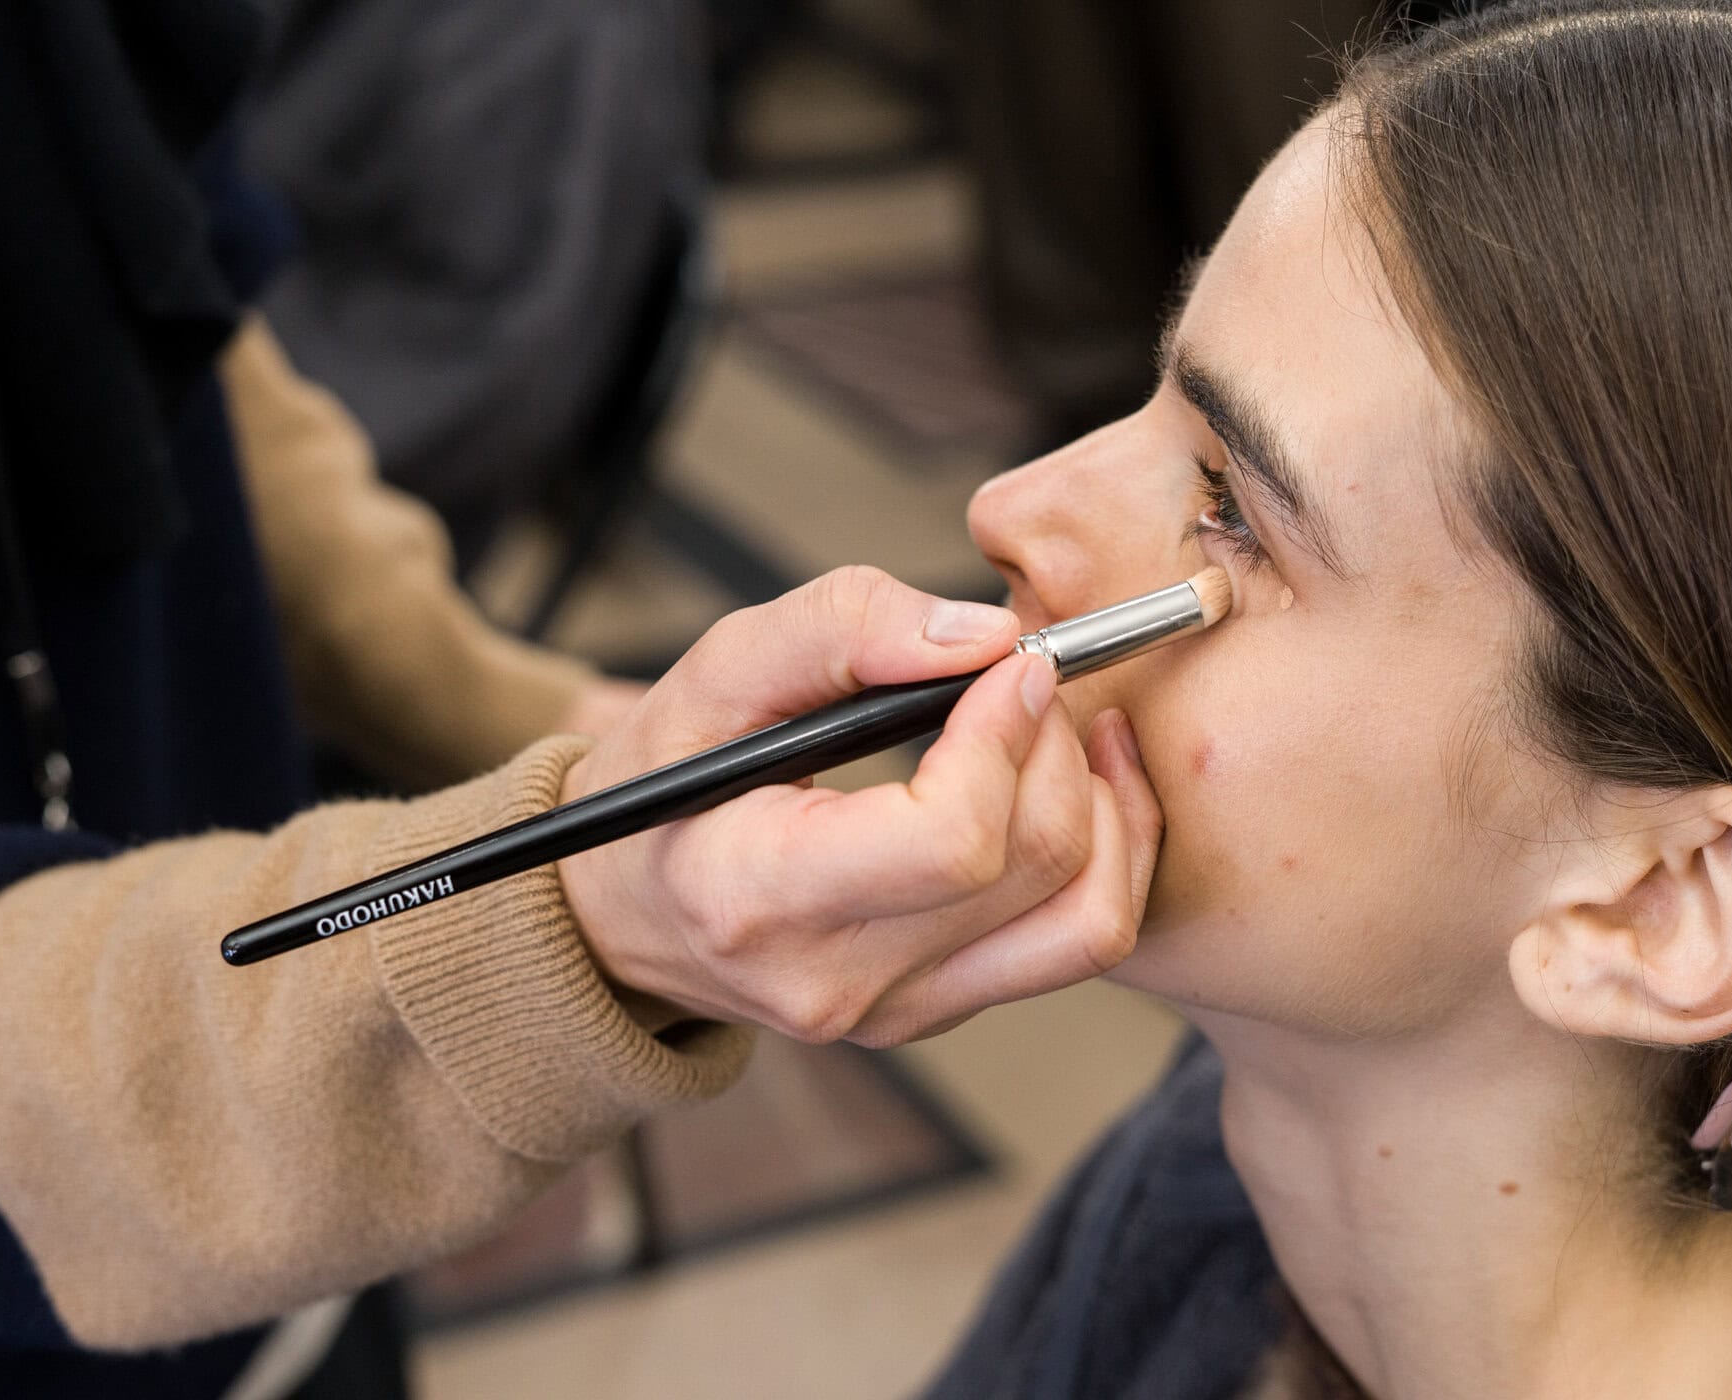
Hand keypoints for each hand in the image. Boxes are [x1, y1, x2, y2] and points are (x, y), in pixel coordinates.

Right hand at [556, 566, 1163, 1046]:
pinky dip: (1108, 852)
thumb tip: (985, 635)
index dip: (1005, 737)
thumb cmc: (663, 786)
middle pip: (1034, 868)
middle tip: (1022, 675)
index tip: (1009, 662)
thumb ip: (840, 629)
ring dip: (1107, 806)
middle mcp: (838, 981)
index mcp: (758, 898)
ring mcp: (900, 1013)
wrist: (623, 913)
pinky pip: (1077, 941)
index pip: (952, 843)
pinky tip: (1076, 779)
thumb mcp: (710, 674)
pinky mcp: (944, 1009)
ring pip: (1087, 920)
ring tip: (1063, 727)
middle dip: (1056, 746)